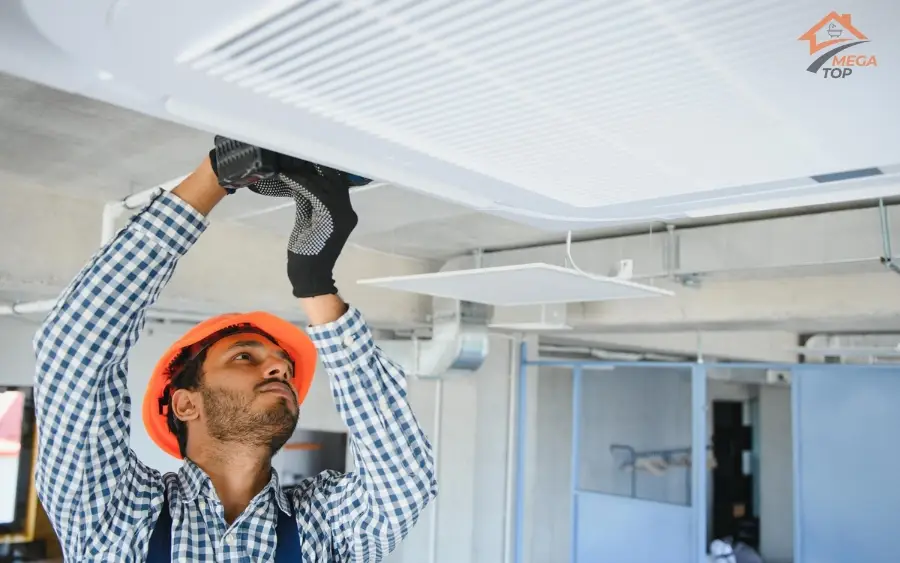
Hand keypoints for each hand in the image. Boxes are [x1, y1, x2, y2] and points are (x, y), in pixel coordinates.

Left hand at [250, 155, 358, 297]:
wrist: (310, 275)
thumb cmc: (309, 252)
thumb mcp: (310, 221)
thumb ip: (310, 201)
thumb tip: (302, 180)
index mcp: (346, 213)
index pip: (337, 184)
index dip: (322, 170)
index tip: (306, 159)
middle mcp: (347, 211)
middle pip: (334, 180)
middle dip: (316, 167)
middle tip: (297, 156)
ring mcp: (340, 213)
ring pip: (324, 183)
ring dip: (305, 174)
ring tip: (289, 165)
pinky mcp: (328, 215)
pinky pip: (314, 192)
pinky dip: (299, 182)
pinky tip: (287, 176)